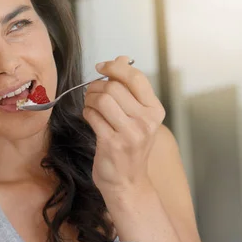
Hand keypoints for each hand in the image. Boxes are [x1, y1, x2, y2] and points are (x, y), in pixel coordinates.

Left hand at [83, 56, 165, 193]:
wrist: (128, 183)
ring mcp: (130, 133)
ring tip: (90, 106)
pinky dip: (86, 113)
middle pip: (114, 87)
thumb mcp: (138, 117)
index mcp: (155, 110)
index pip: (135, 77)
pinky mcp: (112, 143)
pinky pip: (92, 116)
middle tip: (91, 94)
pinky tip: (90, 119)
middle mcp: (146, 121)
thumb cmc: (130, 148)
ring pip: (102, 100)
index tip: (101, 67)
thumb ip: (129, 89)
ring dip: (89, 99)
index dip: (115, 67)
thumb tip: (121, 58)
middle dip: (96, 87)